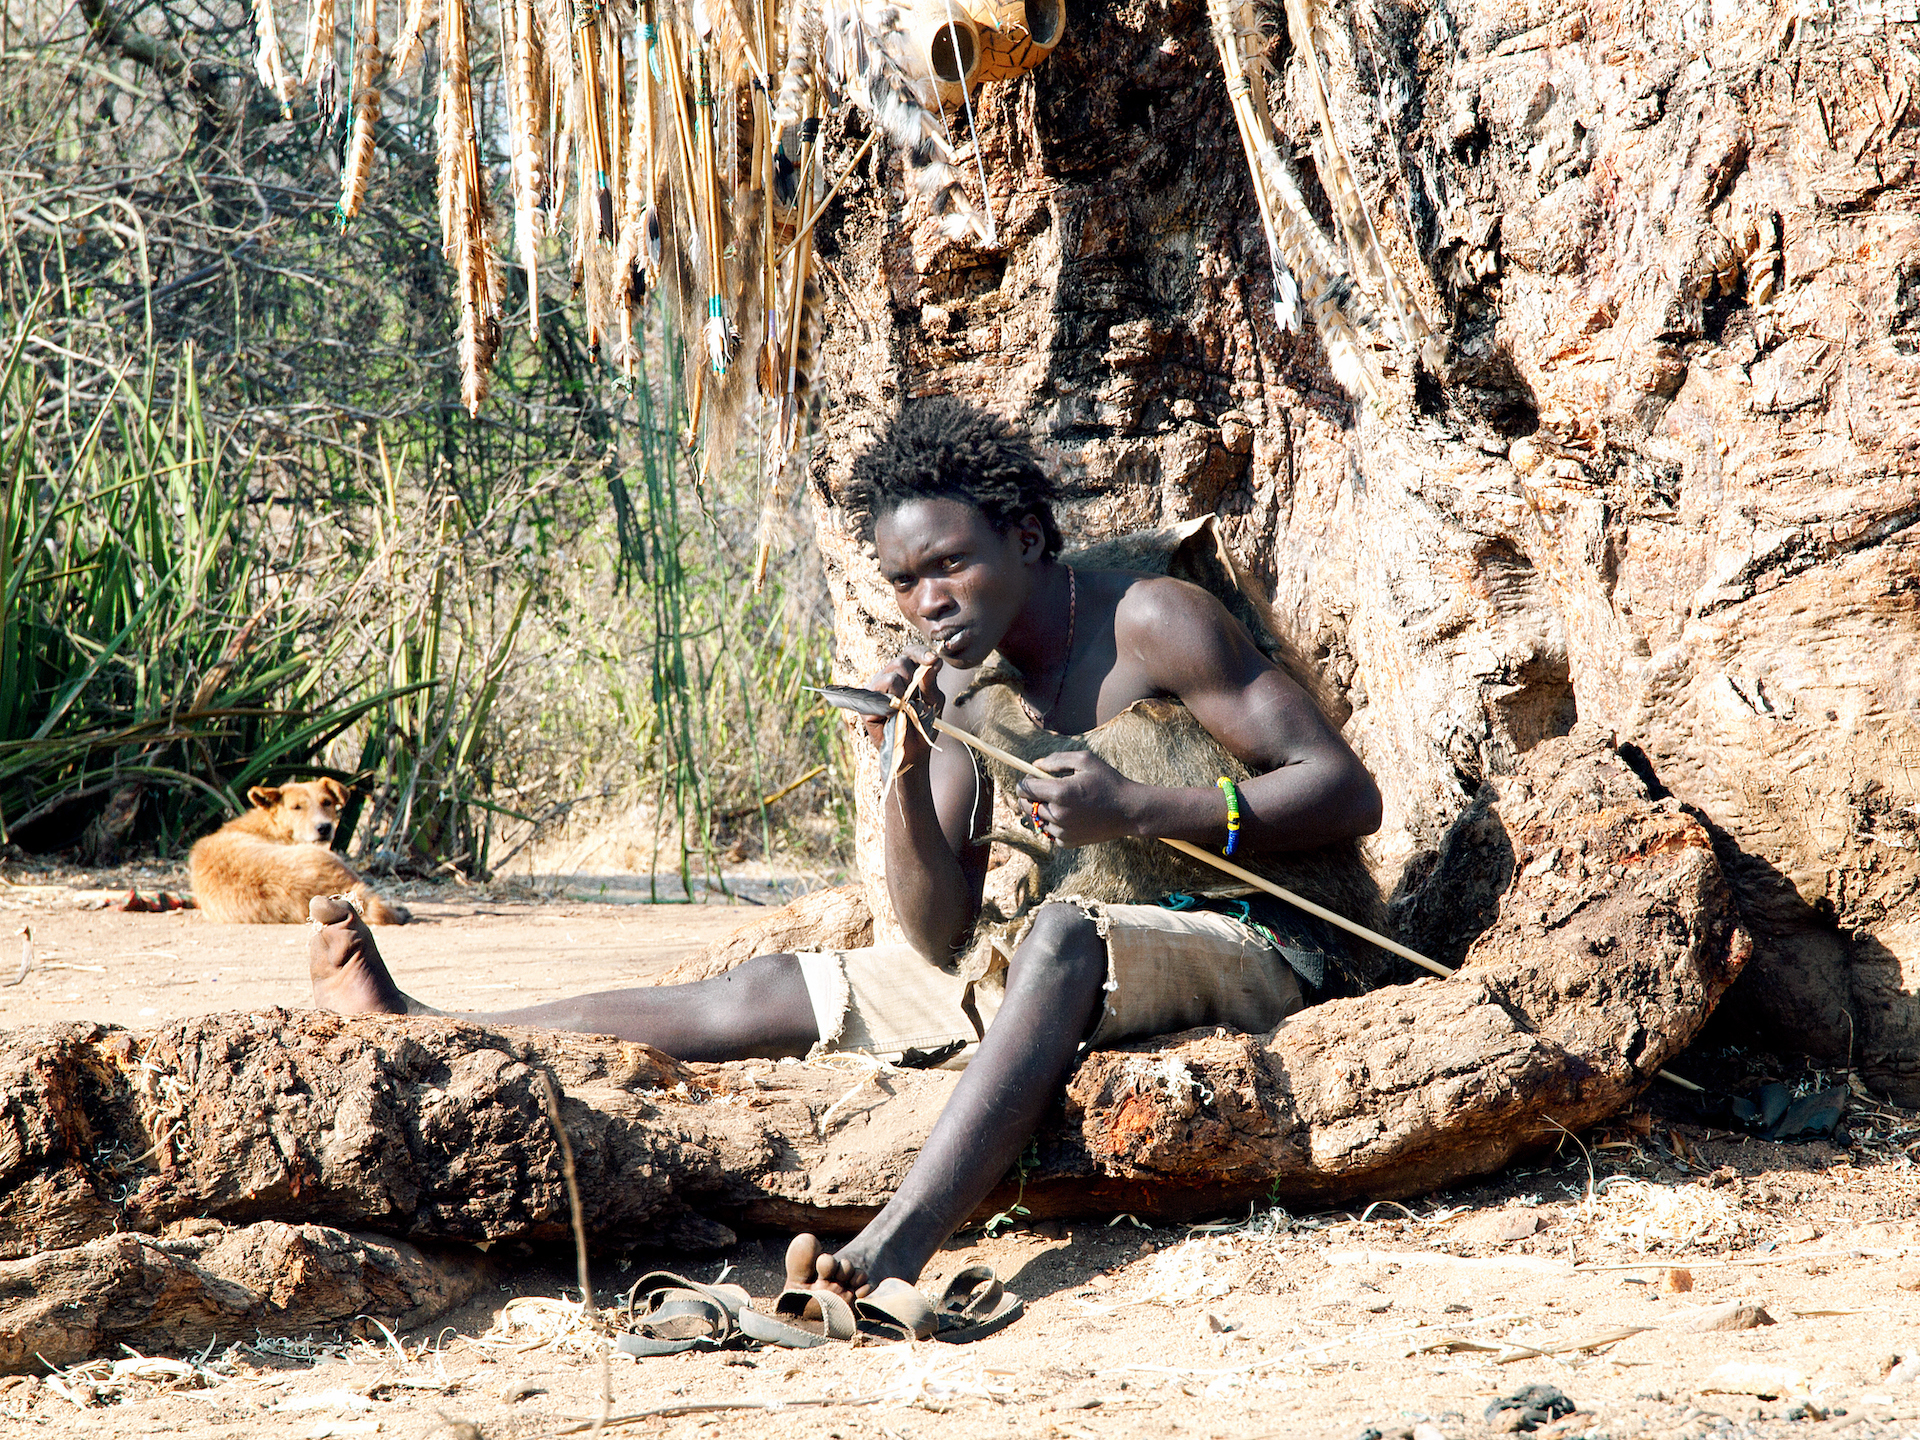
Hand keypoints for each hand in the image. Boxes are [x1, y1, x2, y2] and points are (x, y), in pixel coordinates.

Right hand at [857, 650, 942, 763]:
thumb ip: (931, 682)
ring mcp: (874, 690)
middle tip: (916, 698)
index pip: (910, 652)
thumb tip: (935, 661)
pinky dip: (894, 705)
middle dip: (913, 678)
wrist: (914, 751)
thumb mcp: (934, 701)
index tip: (934, 660)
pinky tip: (895, 714)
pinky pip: (881, 696)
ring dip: (904, 692)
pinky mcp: (866, 705)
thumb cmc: (924, 723)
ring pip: (891, 677)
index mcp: (904, 673)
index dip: (921, 652)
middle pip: (900, 662)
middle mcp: (887, 677)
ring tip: (905, 708)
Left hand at [1015, 751, 1139, 847]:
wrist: (1129, 811)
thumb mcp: (1085, 760)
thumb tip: (1035, 765)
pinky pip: (1050, 831)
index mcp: (1059, 792)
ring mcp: (1062, 832)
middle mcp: (1057, 814)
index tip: (1033, 777)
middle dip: (1029, 796)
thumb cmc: (1108, 782)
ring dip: (1042, 809)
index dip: (1025, 781)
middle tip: (1043, 788)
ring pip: (1037, 819)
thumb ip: (1057, 760)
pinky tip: (1071, 814)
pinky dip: (1054, 823)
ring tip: (1061, 801)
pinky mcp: (1067, 843)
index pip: (1024, 789)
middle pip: (1025, 806)